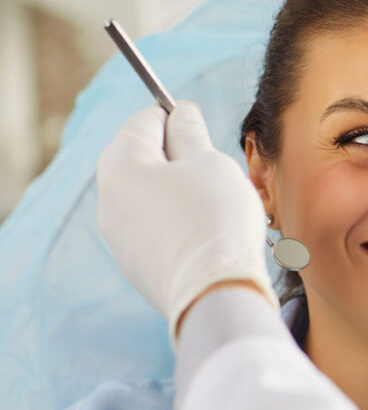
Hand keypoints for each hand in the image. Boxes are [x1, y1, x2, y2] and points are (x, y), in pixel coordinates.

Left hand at [97, 101, 277, 338]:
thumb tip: (182, 113)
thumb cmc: (215, 220)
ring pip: (150, 197)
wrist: (215, 296)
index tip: (201, 125)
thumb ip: (191, 133)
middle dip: (178, 158)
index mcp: (119, 167)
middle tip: (215, 169)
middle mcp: (108, 201)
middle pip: (142, 160)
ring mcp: (118, 238)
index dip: (177, 116)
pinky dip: (178, 223)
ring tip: (218, 207)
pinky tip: (208, 235)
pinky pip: (155, 229)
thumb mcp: (210, 162)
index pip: (145, 120)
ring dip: (180, 192)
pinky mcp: (134, 266)